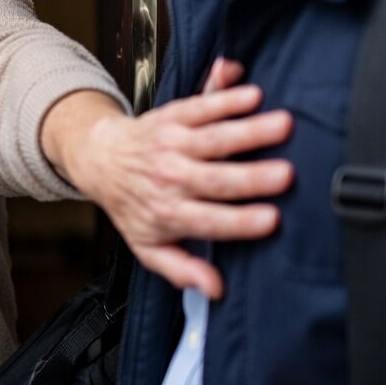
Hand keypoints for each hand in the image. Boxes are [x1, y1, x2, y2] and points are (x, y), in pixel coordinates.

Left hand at [47, 58, 294, 297]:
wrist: (100, 161)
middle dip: (251, 177)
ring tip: (282, 125)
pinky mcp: (173, 117)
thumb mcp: (148, 246)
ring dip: (249, 130)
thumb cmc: (132, 205)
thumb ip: (181, 268)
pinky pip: (201, 107)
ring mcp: (171, 144)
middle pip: (215, 179)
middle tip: (286, 174)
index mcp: (168, 213)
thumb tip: (214, 290)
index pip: (208, 221)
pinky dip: (225, 99)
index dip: (239, 222)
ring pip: (214, 139)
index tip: (271, 220)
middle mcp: (169, 178)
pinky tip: (252, 94)